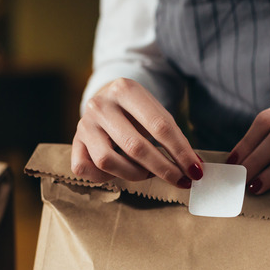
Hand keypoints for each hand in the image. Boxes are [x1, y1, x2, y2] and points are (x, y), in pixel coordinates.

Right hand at [71, 78, 203, 188]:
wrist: (105, 100)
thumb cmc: (137, 112)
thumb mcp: (155, 112)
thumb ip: (172, 135)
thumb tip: (193, 166)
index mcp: (125, 89)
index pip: (160, 126)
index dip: (180, 152)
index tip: (195, 170)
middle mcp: (100, 104)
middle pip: (136, 146)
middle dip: (163, 168)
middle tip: (180, 180)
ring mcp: (84, 124)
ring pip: (109, 161)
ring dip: (135, 174)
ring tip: (148, 173)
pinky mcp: (74, 143)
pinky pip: (86, 169)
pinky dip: (104, 177)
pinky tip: (118, 172)